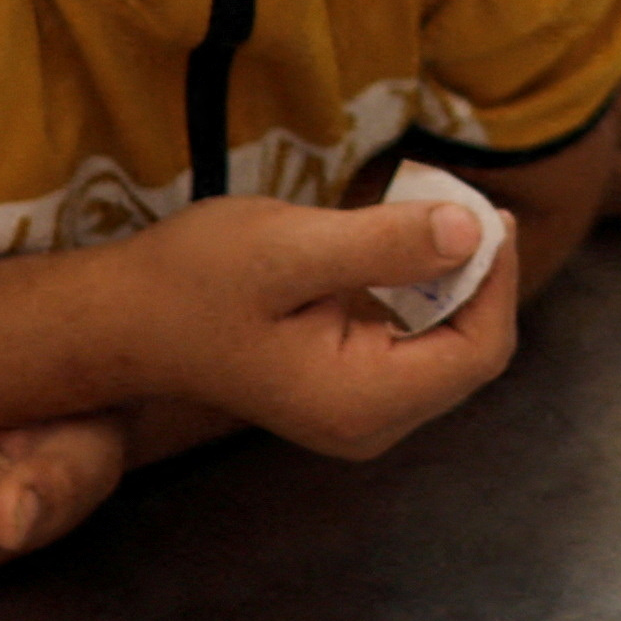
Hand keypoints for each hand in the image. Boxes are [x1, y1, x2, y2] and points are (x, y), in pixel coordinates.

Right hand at [115, 192, 523, 459]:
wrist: (124, 318)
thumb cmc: (194, 281)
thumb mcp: (288, 248)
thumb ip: (384, 244)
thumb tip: (474, 229)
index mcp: (362, 403)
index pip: (479, 351)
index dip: (496, 278)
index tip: (481, 208)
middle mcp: (370, 424)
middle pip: (471, 352)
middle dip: (476, 273)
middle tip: (452, 196)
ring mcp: (360, 412)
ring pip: (448, 344)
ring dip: (449, 275)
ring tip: (424, 207)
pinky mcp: (348, 388)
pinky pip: (414, 339)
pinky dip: (419, 287)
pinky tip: (394, 241)